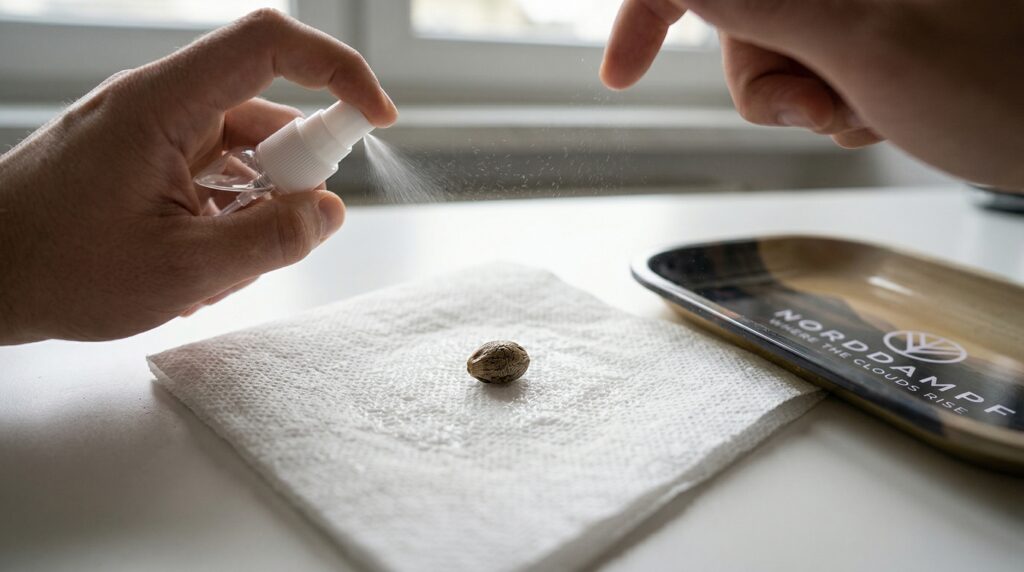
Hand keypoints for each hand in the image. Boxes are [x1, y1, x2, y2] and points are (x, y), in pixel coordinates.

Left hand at [0, 9, 396, 343]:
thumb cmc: (56, 269)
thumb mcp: (180, 271)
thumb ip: (270, 241)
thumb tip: (331, 211)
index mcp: (163, 104)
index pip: (267, 44)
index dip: (336, 68)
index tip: (376, 116)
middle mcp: (160, 104)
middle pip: (266, 114)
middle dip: (289, 182)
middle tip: (269, 241)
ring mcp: (152, 133)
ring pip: (243, 156)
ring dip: (252, 212)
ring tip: (210, 271)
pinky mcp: (145, 160)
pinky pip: (214, 176)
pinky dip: (225, 219)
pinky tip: (195, 265)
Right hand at [601, 0, 1023, 188]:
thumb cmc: (1015, 88)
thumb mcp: (869, 45)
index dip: (652, 11)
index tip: (623, 72)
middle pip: (741, 10)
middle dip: (763, 74)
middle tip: (820, 107)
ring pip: (777, 41)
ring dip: (803, 96)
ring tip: (868, 112)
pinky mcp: (883, 17)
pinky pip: (817, 55)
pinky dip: (832, 96)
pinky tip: (880, 109)